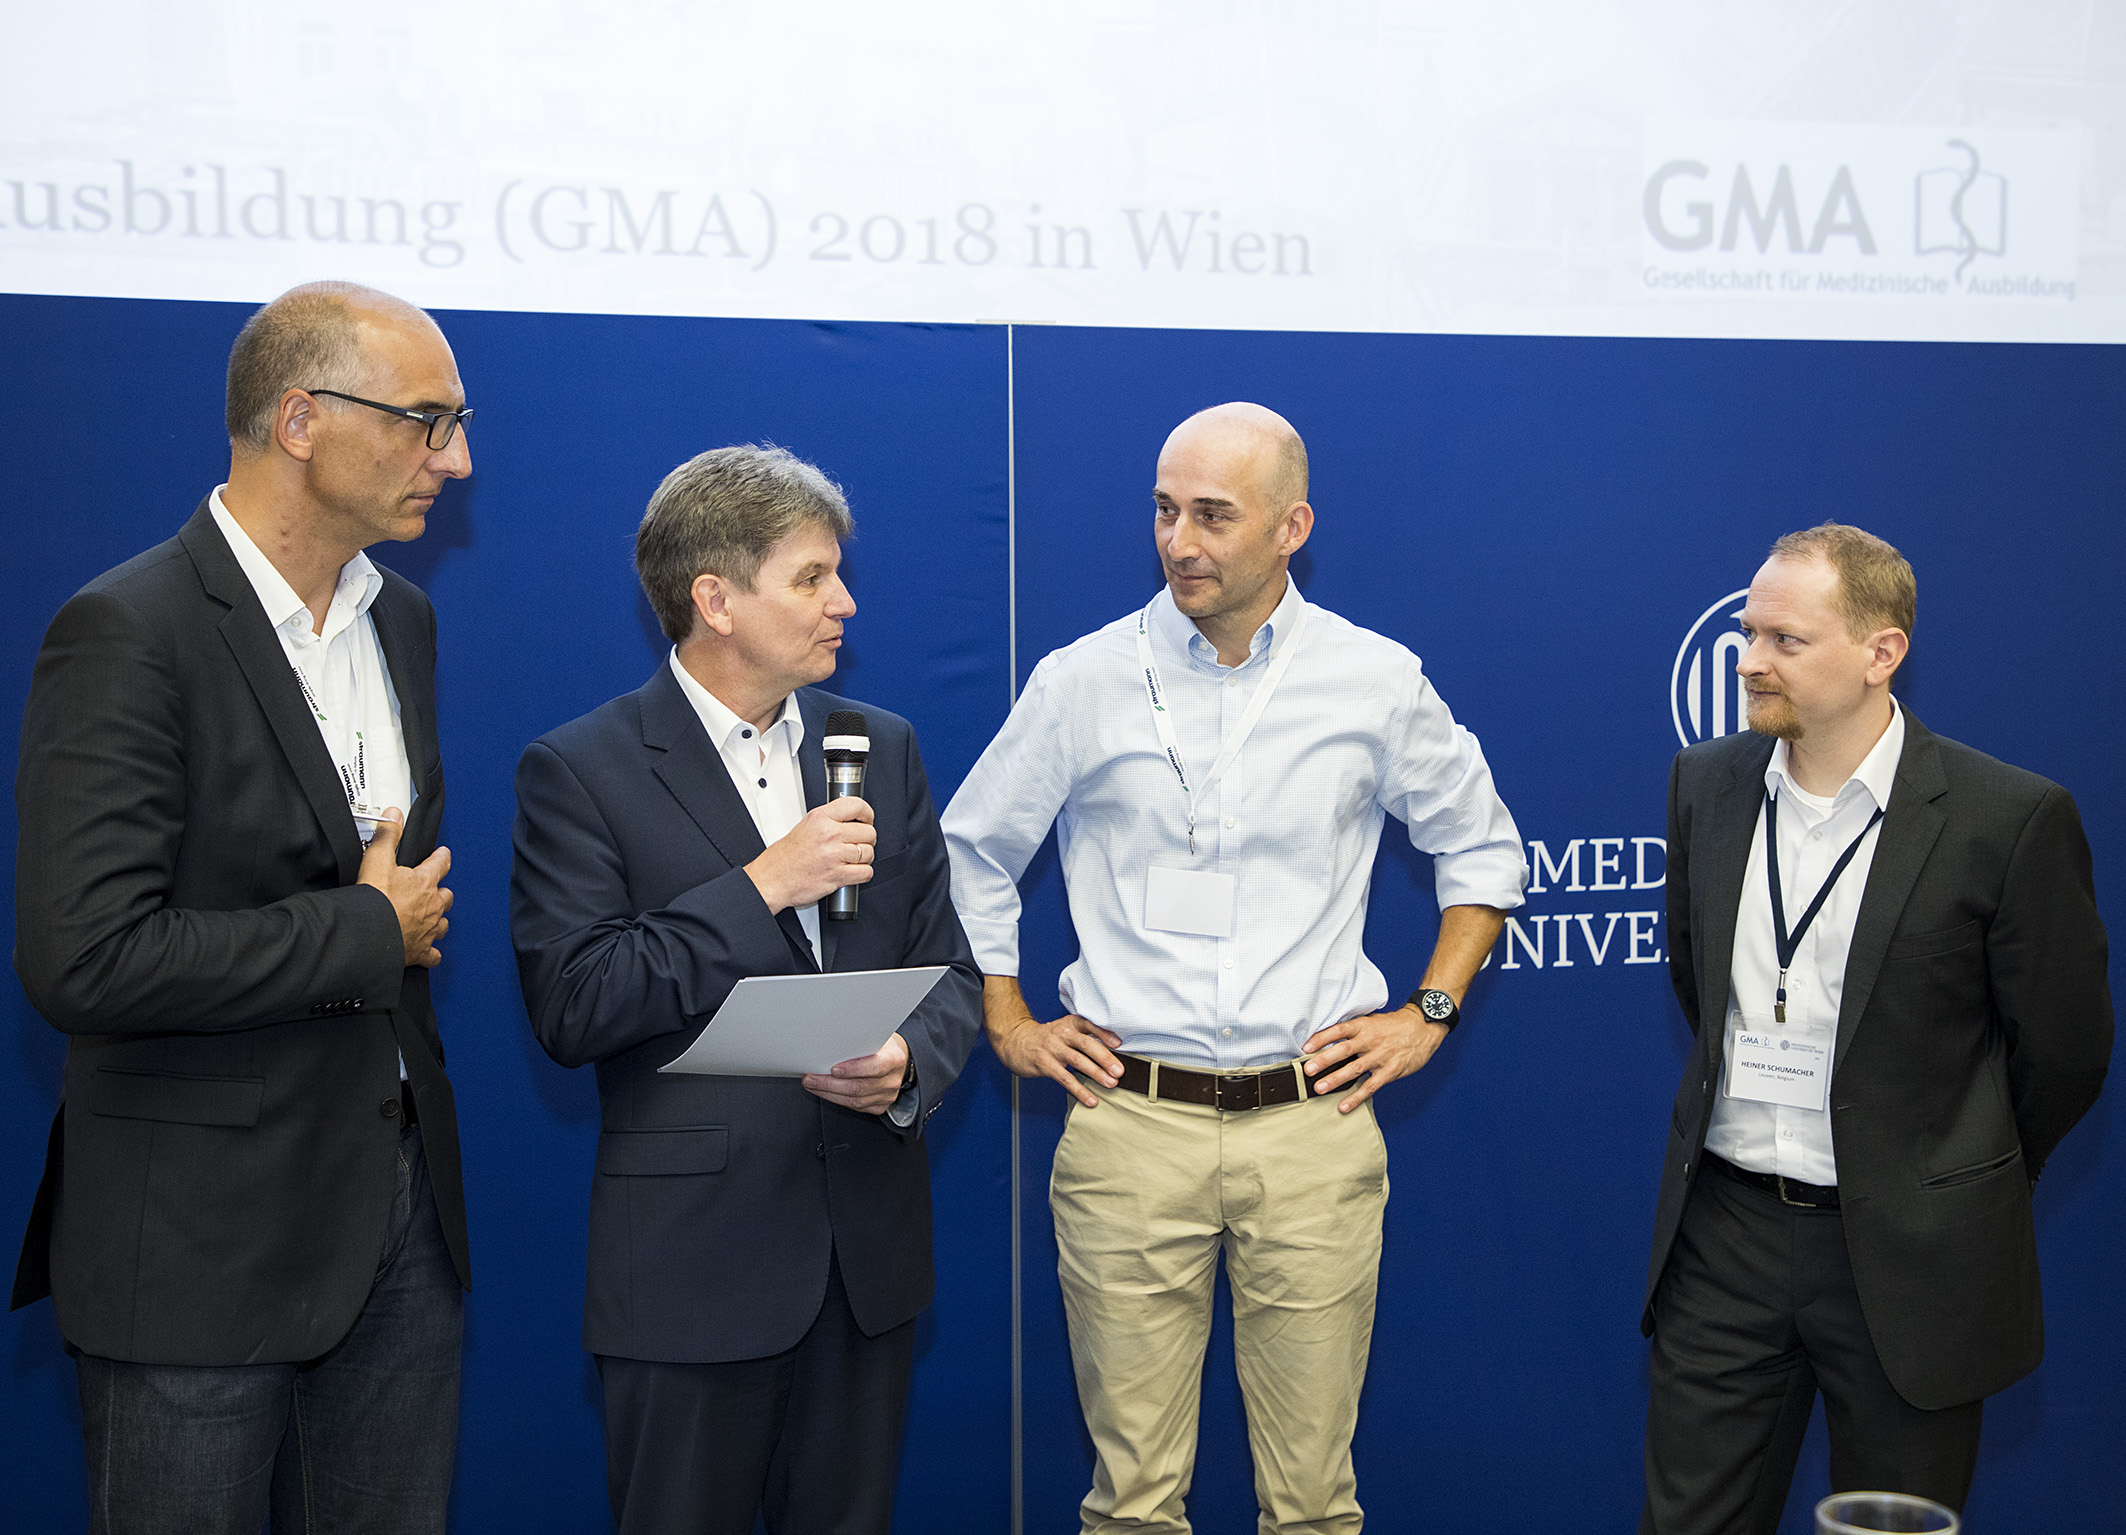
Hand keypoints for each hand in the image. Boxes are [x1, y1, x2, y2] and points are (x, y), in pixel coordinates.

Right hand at [357, 809, 452, 968]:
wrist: (370, 936)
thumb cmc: (375, 900)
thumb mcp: (377, 860)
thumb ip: (387, 836)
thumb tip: (394, 815)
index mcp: (424, 882)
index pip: (440, 864)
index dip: (442, 857)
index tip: (443, 854)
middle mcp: (432, 906)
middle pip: (446, 896)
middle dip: (441, 891)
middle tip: (434, 888)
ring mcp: (429, 930)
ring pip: (443, 923)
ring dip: (439, 919)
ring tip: (432, 917)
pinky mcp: (421, 951)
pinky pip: (433, 955)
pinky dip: (432, 953)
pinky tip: (430, 952)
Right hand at [745, 798, 875, 912]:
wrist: (772, 879)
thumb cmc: (785, 856)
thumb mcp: (805, 825)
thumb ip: (829, 820)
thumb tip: (852, 817)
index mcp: (820, 818)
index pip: (857, 805)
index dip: (867, 813)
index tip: (867, 819)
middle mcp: (829, 835)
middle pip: (869, 832)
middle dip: (867, 839)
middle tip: (858, 843)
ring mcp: (834, 856)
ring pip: (869, 853)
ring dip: (864, 858)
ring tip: (852, 859)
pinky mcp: (837, 875)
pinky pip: (865, 872)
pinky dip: (863, 874)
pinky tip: (853, 871)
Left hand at [804, 1030, 910, 1114]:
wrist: (895, 1059)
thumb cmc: (882, 1045)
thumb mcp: (876, 1036)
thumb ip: (859, 1039)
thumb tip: (832, 1038)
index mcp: (894, 1059)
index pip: (876, 1067)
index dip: (853, 1069)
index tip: (833, 1068)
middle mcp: (892, 1080)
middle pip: (859, 1087)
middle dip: (830, 1084)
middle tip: (811, 1078)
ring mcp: (886, 1096)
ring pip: (854, 1101)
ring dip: (829, 1093)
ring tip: (812, 1084)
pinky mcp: (879, 1106)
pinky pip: (855, 1106)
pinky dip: (836, 1099)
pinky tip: (824, 1091)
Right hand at [984, 976, 1122, 1108]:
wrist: (1015, 1040)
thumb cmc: (1046, 1037)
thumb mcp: (1064, 1029)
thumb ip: (1084, 1036)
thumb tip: (1113, 1052)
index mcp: (1070, 1023)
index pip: (1089, 1024)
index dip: (1104, 1033)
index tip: (1119, 1043)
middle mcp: (1062, 1033)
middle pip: (1086, 1044)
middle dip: (1104, 1058)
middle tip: (1119, 1071)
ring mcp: (1052, 1049)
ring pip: (1077, 1061)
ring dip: (1096, 1073)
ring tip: (1110, 1084)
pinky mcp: (1044, 1064)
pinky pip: (1065, 1078)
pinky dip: (1080, 1090)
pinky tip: (1091, 1100)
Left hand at [1302, 1004, 1449, 1112]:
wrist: (1423, 1027)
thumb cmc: (1394, 1025)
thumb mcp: (1372, 1021)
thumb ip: (1353, 1031)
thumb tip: (1327, 1039)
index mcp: (1364, 1025)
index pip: (1339, 1030)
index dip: (1321, 1038)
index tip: (1306, 1047)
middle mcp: (1370, 1040)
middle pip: (1344, 1050)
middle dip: (1324, 1060)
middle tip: (1308, 1070)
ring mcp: (1380, 1057)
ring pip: (1355, 1070)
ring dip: (1336, 1079)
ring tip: (1319, 1088)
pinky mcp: (1389, 1071)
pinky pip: (1370, 1086)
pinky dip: (1356, 1097)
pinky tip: (1343, 1106)